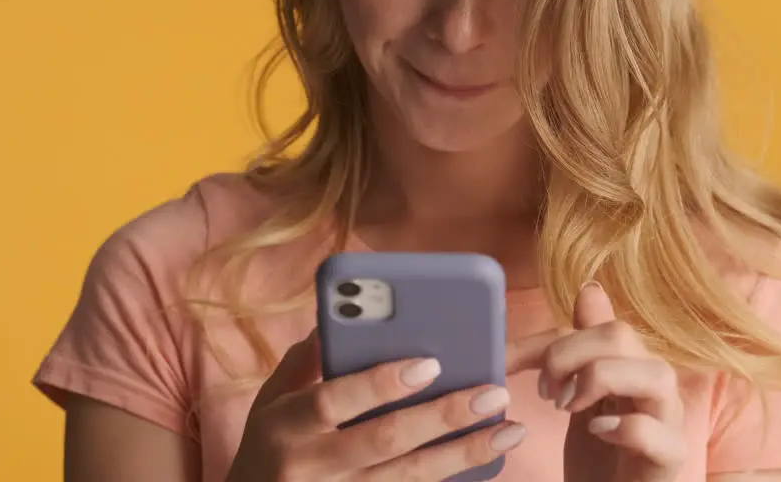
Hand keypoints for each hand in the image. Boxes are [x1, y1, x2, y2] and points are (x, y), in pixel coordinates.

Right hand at [225, 328, 556, 481]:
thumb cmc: (270, 445)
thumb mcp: (271, 400)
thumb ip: (306, 360)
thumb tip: (342, 314)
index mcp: (286, 425)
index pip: (335, 398)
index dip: (382, 382)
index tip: (431, 363)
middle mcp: (310, 466)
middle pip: (384, 440)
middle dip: (443, 416)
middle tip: (494, 393)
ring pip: (408, 477)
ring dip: (464, 453)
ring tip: (509, 428)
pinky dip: (450, 477)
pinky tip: (487, 457)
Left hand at [539, 283, 686, 481]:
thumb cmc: (599, 456)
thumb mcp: (580, 398)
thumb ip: (581, 348)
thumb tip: (590, 290)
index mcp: (633, 363)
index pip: (597, 324)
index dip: (548, 339)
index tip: (506, 362)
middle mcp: (656, 384)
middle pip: (622, 336)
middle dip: (569, 354)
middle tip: (546, 391)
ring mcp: (669, 420)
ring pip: (654, 374)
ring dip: (599, 382)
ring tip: (570, 408)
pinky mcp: (670, 457)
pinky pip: (658, 431)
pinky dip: (624, 426)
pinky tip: (598, 430)